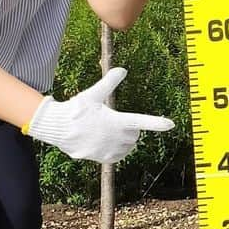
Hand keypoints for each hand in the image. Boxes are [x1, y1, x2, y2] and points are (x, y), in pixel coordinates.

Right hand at [26, 67, 173, 163]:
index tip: (171, 124)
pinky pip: (118, 156)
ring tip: (107, 131)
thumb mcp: (92, 93)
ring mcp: (109, 150)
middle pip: (134, 134)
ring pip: (128, 147)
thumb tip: (122, 69)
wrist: (57, 128)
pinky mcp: (102, 158)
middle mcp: (116, 138)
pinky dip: (116, 150)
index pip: (141, 121)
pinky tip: (104, 142)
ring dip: (124, 140)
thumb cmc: (76, 109)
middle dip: (129, 128)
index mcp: (116, 121)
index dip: (157, 123)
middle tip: (113, 120)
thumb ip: (109, 82)